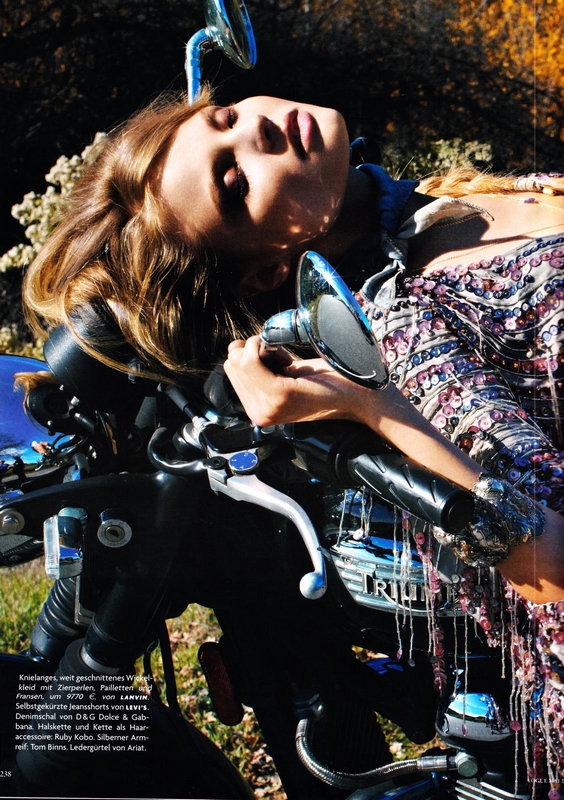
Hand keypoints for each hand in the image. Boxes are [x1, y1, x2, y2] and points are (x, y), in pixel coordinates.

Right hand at [224, 336, 366, 426]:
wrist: (359, 393)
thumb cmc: (328, 380)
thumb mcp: (286, 376)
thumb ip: (260, 370)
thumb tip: (235, 350)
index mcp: (258, 410)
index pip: (230, 369)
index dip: (252, 356)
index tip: (278, 362)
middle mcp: (259, 413)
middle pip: (232, 363)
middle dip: (255, 352)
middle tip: (284, 362)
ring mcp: (268, 406)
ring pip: (240, 359)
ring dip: (263, 349)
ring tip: (288, 364)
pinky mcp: (280, 394)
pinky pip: (252, 359)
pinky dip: (268, 348)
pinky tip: (289, 360)